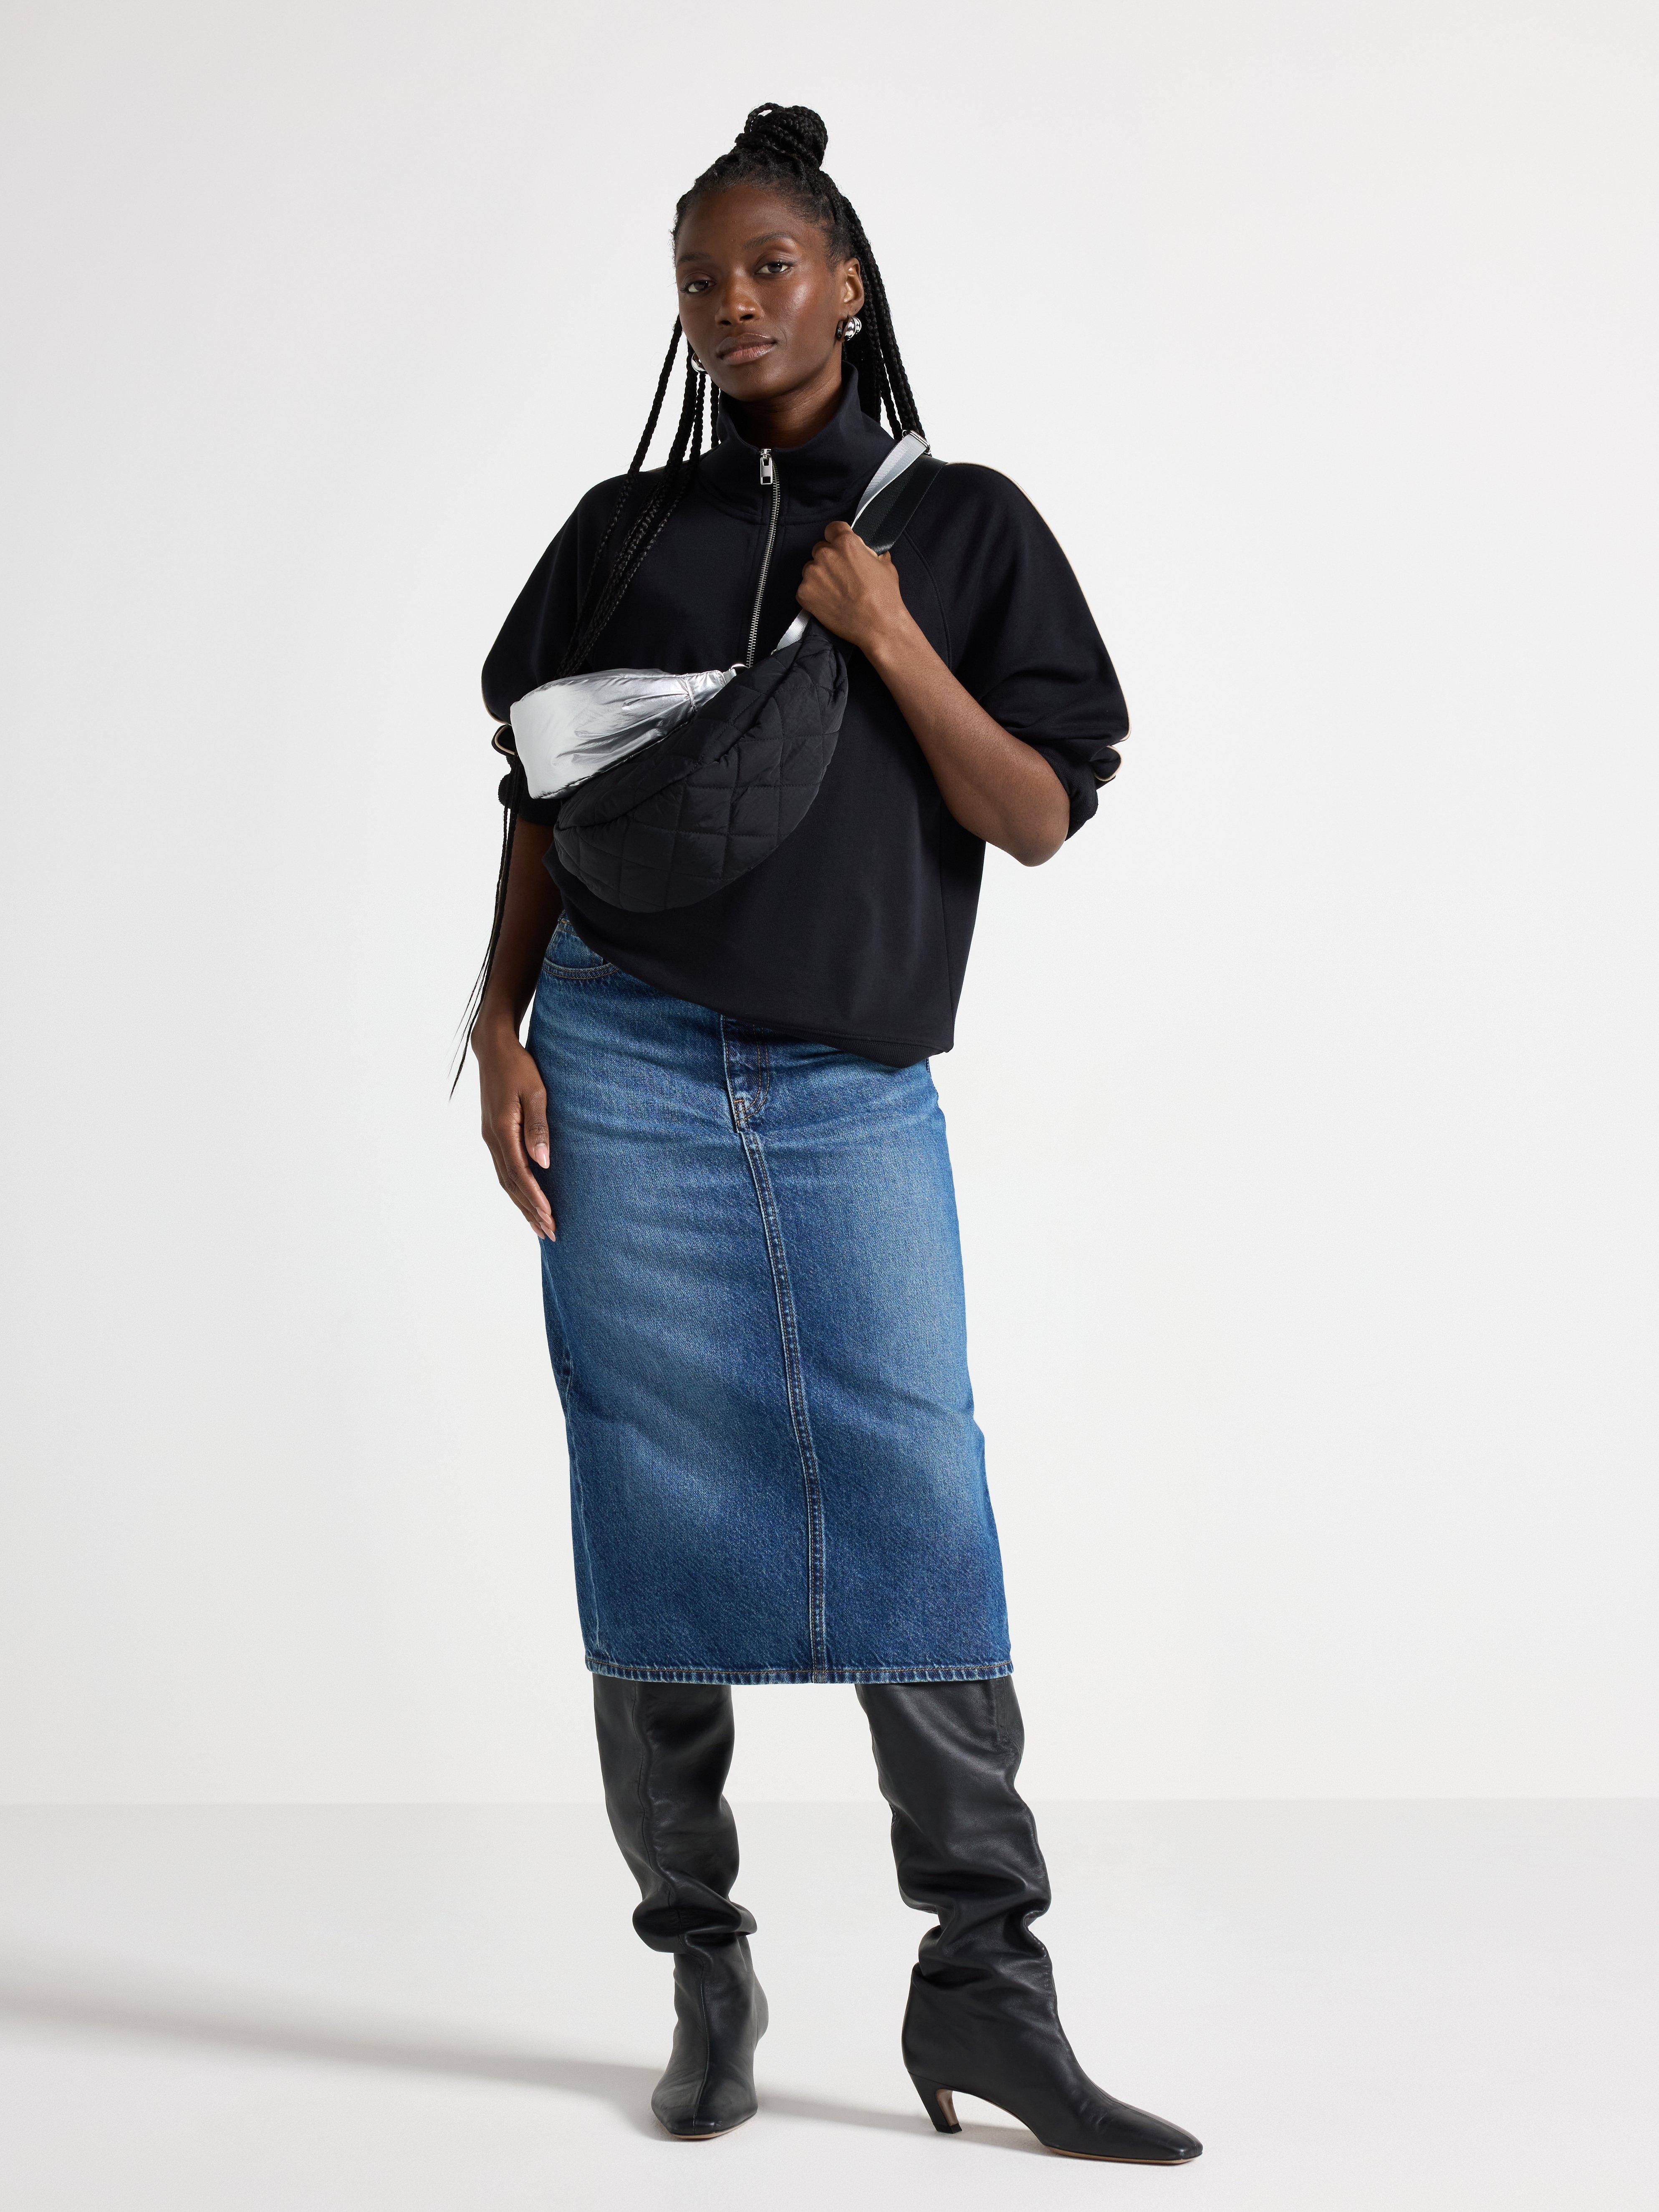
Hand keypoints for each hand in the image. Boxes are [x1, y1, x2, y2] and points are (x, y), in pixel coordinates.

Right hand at [475, 1024, 554, 1239]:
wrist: (494, 1050)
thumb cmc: (519, 1068)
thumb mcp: (535, 1092)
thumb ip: (538, 1127)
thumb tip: (543, 1163)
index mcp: (502, 1130)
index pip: (520, 1173)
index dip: (535, 1198)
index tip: (550, 1217)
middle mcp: (492, 1139)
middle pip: (511, 1184)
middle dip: (530, 1210)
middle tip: (549, 1233)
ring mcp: (490, 1138)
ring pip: (505, 1180)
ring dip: (522, 1204)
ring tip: (539, 1226)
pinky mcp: (493, 1135)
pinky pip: (504, 1170)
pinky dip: (515, 1189)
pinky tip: (526, 1199)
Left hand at [796, 521, 913, 656]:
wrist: (878, 625)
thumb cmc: (884, 597)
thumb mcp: (885, 566)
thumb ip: (871, 554)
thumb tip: (869, 553)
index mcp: (846, 543)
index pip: (833, 528)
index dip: (837, 537)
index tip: (839, 546)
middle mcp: (826, 555)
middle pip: (820, 549)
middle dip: (829, 559)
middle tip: (841, 575)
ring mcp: (813, 574)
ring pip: (810, 568)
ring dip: (819, 576)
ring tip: (835, 591)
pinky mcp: (804, 593)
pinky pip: (804, 588)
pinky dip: (813, 594)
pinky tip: (828, 602)